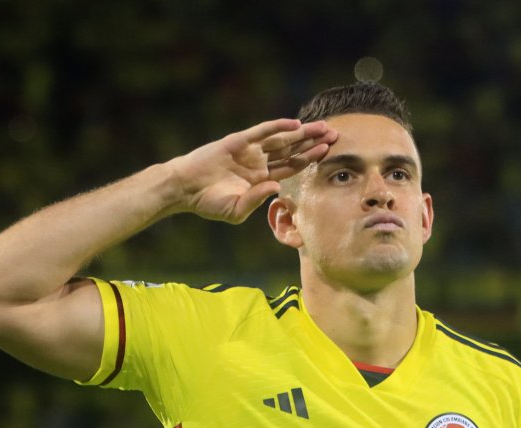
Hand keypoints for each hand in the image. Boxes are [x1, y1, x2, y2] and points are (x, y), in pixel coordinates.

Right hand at [168, 119, 337, 222]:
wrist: (184, 189)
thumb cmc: (208, 203)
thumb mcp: (236, 210)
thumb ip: (257, 200)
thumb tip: (277, 188)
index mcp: (260, 179)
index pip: (291, 167)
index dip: (310, 159)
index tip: (328, 153)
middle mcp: (258, 162)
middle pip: (292, 150)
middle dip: (313, 142)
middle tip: (335, 135)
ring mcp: (249, 150)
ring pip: (281, 139)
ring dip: (301, 133)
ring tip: (322, 126)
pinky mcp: (238, 141)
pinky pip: (261, 131)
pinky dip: (277, 126)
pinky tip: (294, 124)